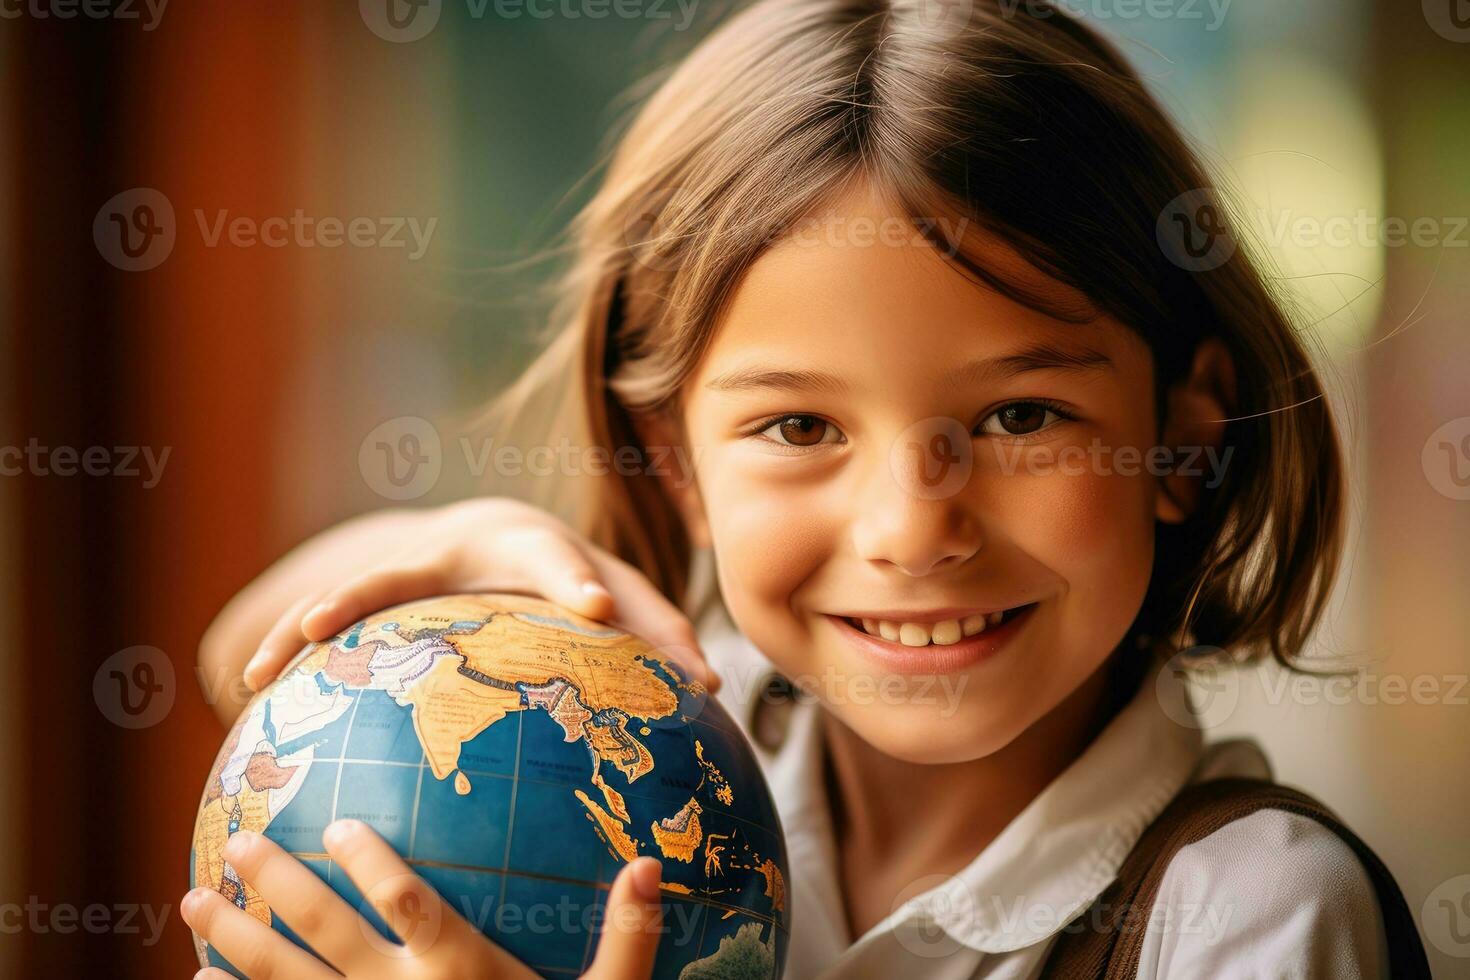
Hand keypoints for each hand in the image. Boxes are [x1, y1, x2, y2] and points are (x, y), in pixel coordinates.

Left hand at [182, 819, 666, 979]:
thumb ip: (626, 935)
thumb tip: (652, 862)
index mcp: (462, 976)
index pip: (409, 902)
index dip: (372, 860)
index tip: (343, 821)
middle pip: (326, 933)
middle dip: (279, 883)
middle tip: (238, 839)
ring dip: (234, 940)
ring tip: (192, 899)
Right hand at [241, 496, 717, 694]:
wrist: (496, 528)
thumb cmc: (571, 570)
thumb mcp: (618, 588)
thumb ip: (659, 626)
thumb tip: (714, 681)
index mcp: (530, 545)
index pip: (555, 561)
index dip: (573, 580)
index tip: (593, 605)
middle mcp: (460, 548)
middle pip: (414, 568)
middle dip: (388, 589)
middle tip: (351, 615)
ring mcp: (411, 567)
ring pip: (354, 591)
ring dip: (312, 622)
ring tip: (278, 659)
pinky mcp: (380, 591)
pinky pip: (334, 622)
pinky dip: (294, 645)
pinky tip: (253, 685)